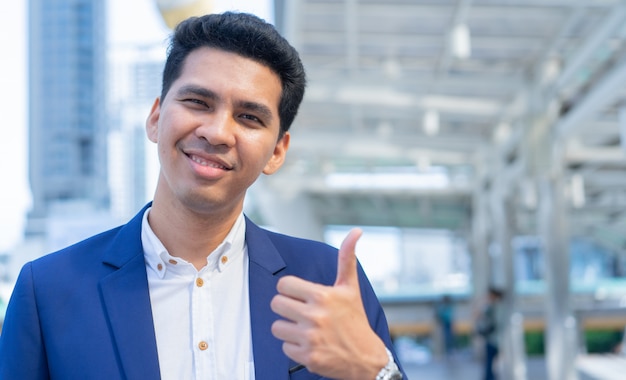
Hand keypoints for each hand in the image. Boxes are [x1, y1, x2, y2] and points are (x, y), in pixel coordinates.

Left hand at [270, 228, 387, 378]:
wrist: (366, 357)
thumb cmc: (355, 320)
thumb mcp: (350, 288)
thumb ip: (347, 258)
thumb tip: (356, 231)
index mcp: (322, 295)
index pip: (283, 285)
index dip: (289, 290)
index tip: (299, 295)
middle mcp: (315, 316)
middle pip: (276, 304)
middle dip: (287, 308)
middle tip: (301, 312)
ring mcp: (310, 338)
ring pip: (277, 327)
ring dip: (288, 329)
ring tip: (305, 329)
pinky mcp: (307, 357)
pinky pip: (284, 347)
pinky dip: (294, 348)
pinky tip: (309, 344)